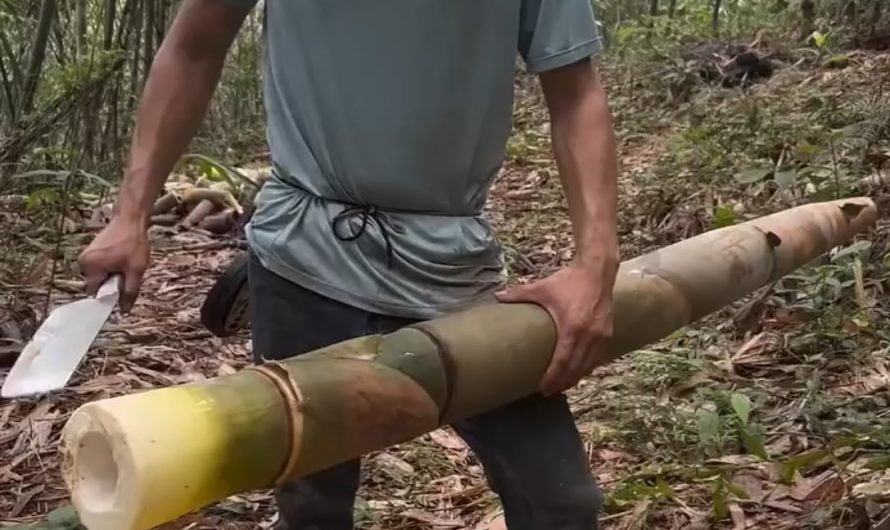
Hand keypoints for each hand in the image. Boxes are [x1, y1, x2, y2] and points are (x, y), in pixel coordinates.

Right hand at [78, 216, 150, 312]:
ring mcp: (86, 255)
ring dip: (112, 275)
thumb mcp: (135, 270)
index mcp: (90, 266)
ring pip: (100, 275)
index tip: (121, 294)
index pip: (95, 292)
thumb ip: (129, 292)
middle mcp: (83, 261)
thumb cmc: (133, 243)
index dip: (109, 296)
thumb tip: (124, 310)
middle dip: (112, 283)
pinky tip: (121, 259)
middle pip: (97, 284)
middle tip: (126, 274)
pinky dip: (111, 267)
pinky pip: (101, 267)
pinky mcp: (92, 251)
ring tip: (125, 263)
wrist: (131, 219)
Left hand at [496, 259, 616, 395]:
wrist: (597, 271)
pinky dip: (587, 367)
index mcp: (572, 328)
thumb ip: (519, 294)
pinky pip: (597, 357)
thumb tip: (496, 297)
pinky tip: (578, 371)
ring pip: (588, 366)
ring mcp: (601, 336)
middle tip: (549, 391)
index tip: (543, 388)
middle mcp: (589, 336)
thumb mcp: (542, 288)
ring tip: (562, 385)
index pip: (562, 362)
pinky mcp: (608, 333)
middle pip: (576, 369)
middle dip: (562, 383)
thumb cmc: (568, 280)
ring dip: (576, 377)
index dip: (553, 378)